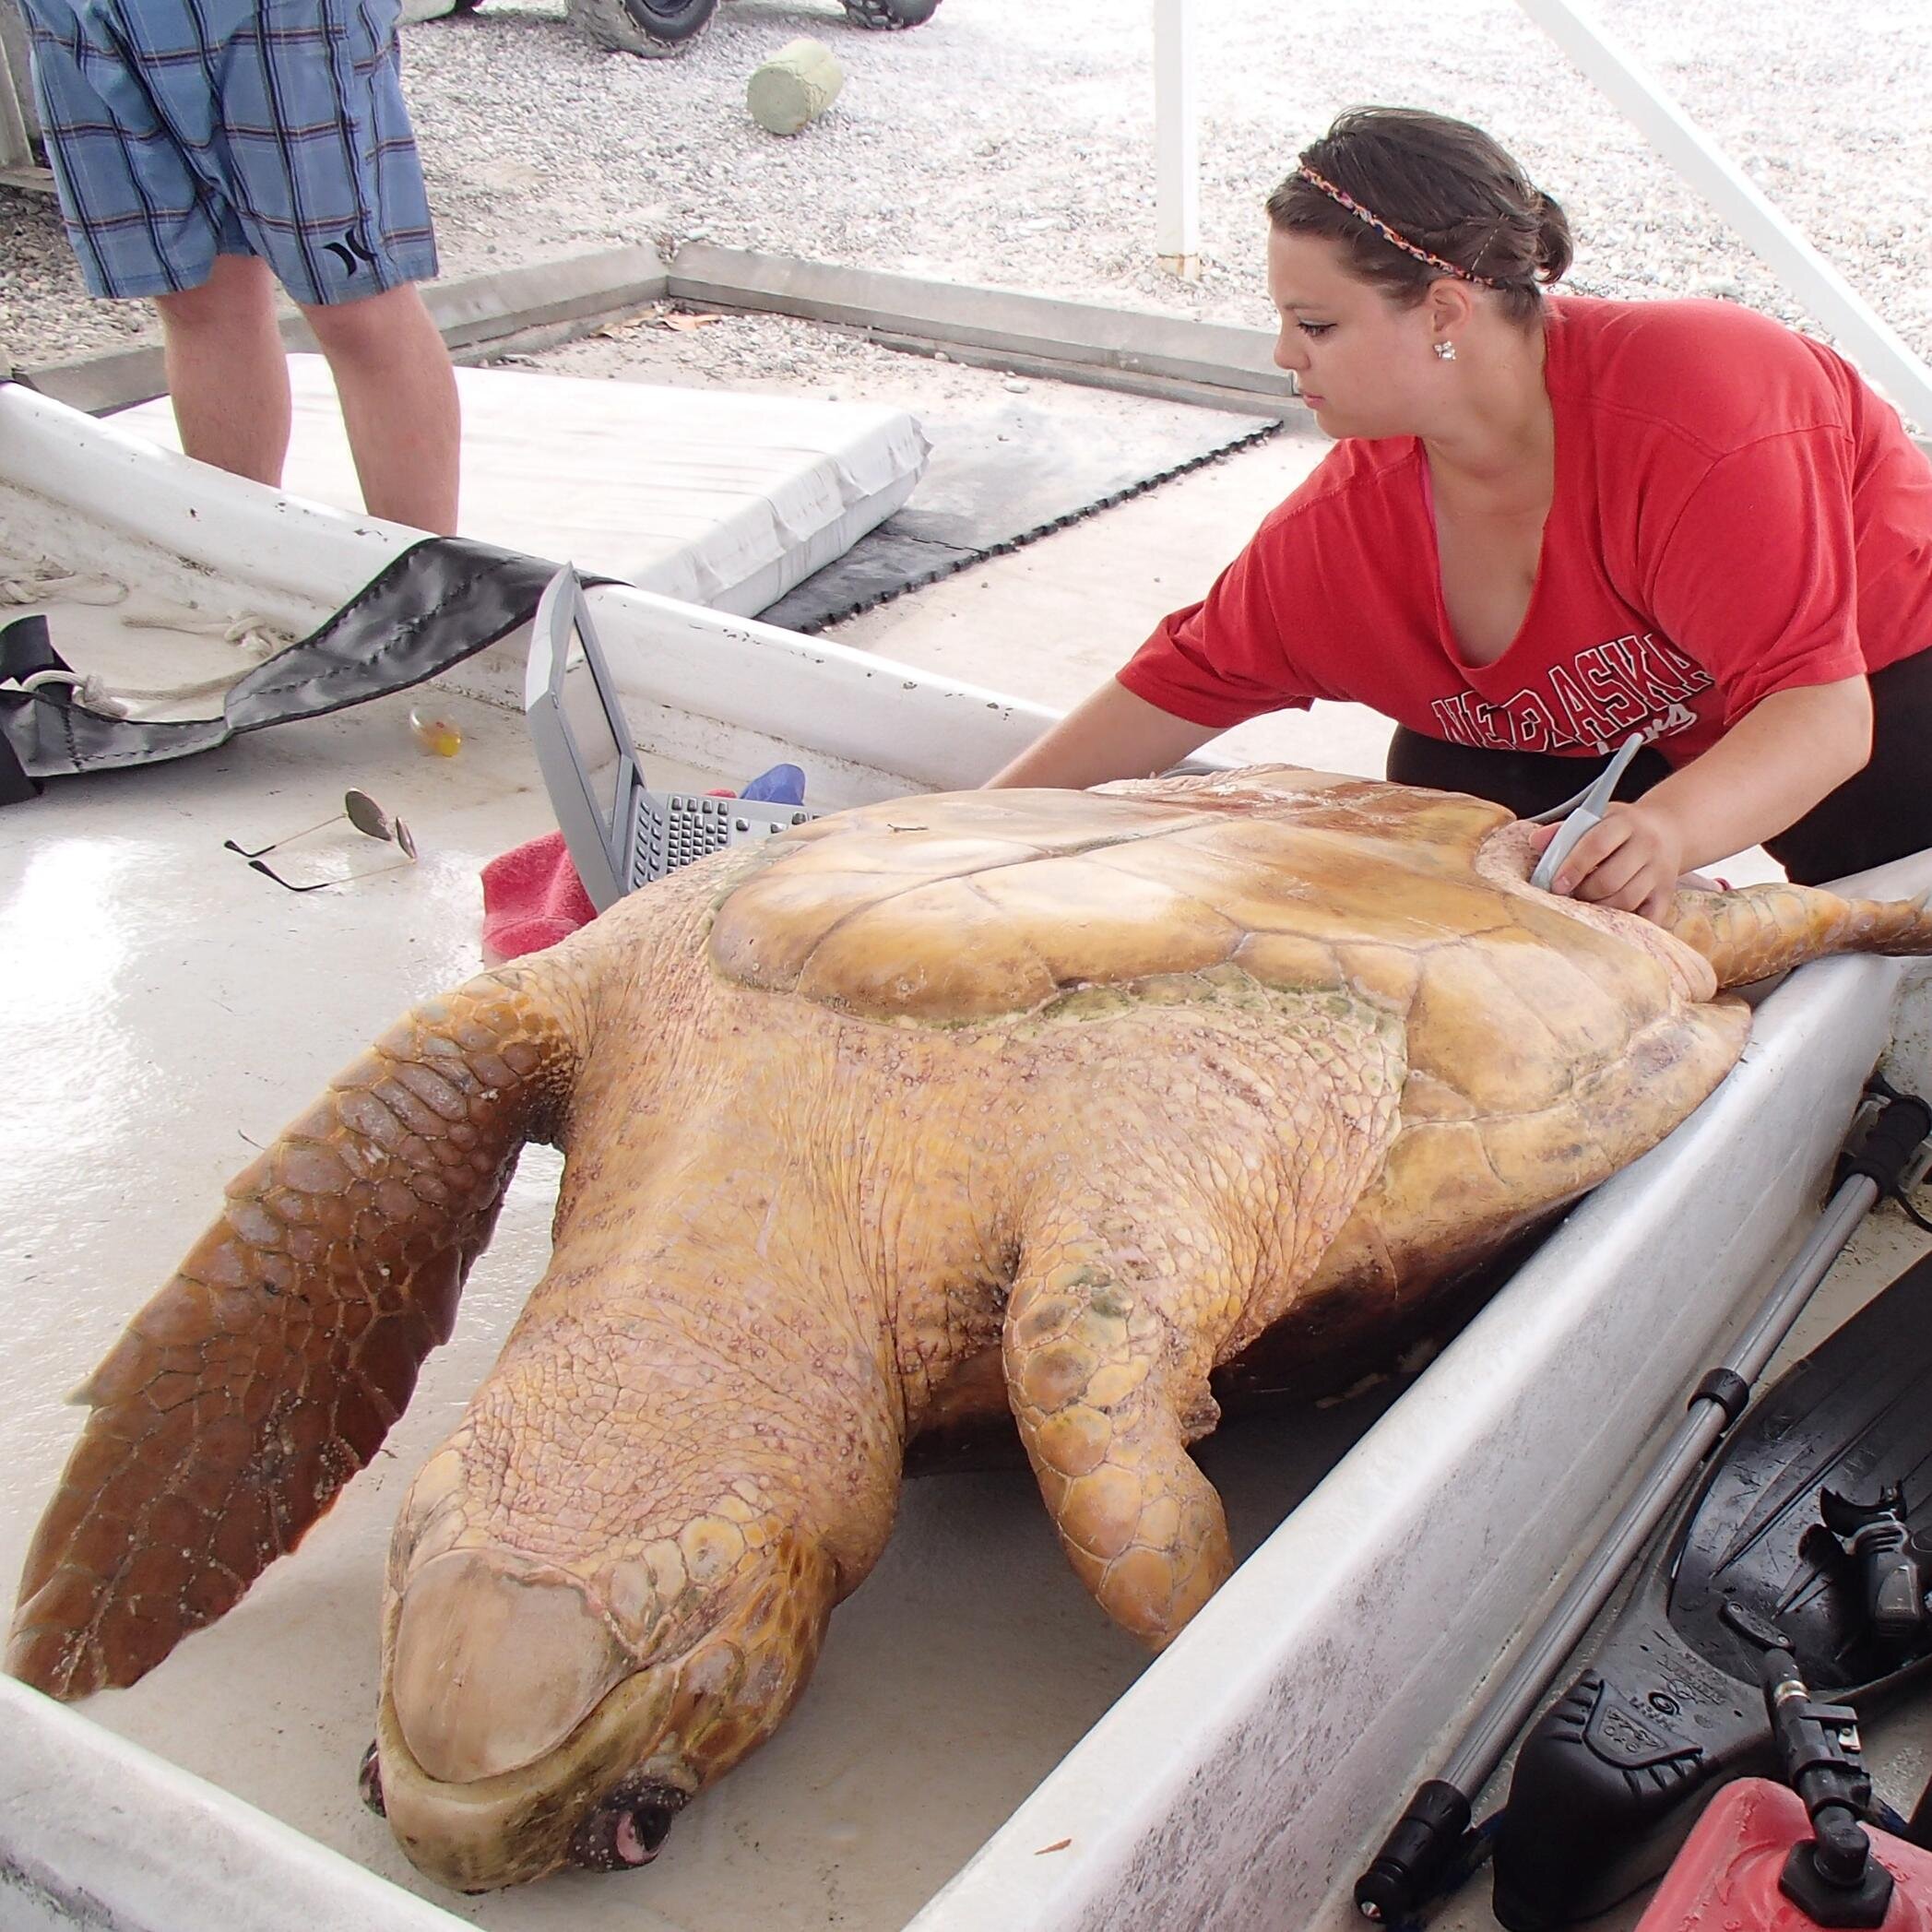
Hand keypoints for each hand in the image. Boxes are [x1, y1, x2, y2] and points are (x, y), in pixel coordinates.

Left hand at [1529, 800, 1684, 922]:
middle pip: (1611, 878)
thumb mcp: (1596, 819)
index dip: (1573, 867)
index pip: (1597, 845)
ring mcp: (1661, 871)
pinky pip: (1648, 918)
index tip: (1555, 885)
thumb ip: (1565, 831)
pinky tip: (1610, 918)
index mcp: (1625, 823)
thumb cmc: (1621, 829)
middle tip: (1569, 896)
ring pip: (1626, 899)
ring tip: (1586, 904)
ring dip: (1599, 909)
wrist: (1669, 830)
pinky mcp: (1667, 894)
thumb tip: (1535, 841)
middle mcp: (1647, 846)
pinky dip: (1627, 923)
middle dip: (1583, 892)